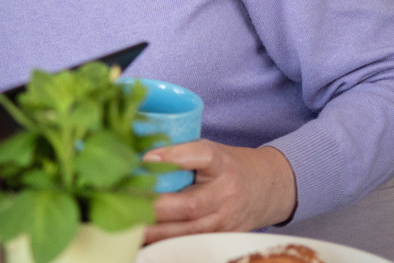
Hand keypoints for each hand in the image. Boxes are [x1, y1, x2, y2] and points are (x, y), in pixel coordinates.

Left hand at [142, 141, 297, 243]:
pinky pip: (191, 242)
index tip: (146, 158)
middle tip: (124, 203)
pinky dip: (166, 242)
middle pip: (190, 204)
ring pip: (188, 231)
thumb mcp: (211, 150)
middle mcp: (227, 193)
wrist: (270, 188)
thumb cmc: (229, 166)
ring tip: (128, 226)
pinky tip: (144, 238)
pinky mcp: (223, 237)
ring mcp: (226, 220)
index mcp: (223, 164)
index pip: (202, 156)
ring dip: (156, 230)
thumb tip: (134, 155)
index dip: (174, 156)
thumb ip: (180, 153)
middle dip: (154, 207)